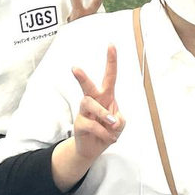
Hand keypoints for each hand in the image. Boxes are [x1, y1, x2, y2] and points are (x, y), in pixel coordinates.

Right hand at [71, 46, 124, 161]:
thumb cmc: (107, 130)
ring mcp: (84, 112)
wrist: (94, 148)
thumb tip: (112, 120)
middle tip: (75, 69)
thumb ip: (120, 119)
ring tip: (112, 123)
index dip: (111, 61)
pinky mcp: (79, 124)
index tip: (111, 46)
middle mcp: (94, 101)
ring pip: (89, 104)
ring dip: (104, 114)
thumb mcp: (120, 124)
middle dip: (82, 77)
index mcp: (106, 96)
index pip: (109, 76)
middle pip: (87, 86)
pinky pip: (92, 125)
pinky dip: (104, 132)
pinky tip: (109, 137)